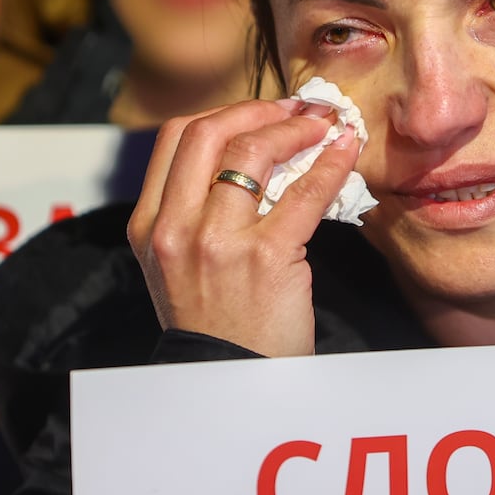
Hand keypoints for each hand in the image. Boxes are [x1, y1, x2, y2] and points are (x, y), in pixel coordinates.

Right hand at [126, 97, 361, 356]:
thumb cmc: (217, 325)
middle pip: (211, 132)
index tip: (262, 112)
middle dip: (260, 110)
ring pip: (253, 151)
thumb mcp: (179, 266)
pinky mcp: (264, 257)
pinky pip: (304, 191)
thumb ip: (198, 212)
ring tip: (325, 126)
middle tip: (298, 110)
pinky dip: (331, 162)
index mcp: (149, 226)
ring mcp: (216, 242)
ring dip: (297, 128)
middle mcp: (174, 229)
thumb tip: (254, 154)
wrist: (230, 385)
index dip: (226, 113)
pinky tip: (346, 152)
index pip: (176, 137)